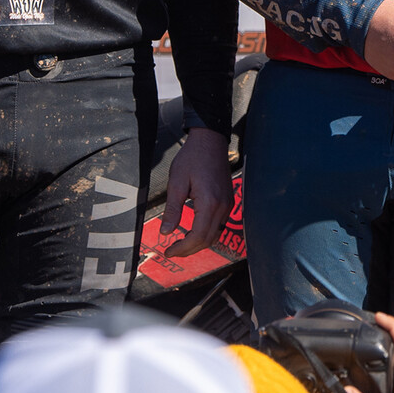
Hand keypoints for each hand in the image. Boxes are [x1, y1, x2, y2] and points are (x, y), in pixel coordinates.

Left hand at [160, 125, 235, 258]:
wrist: (210, 141)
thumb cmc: (192, 158)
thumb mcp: (176, 183)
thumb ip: (172, 210)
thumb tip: (166, 232)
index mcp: (209, 202)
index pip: (198, 236)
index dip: (183, 248)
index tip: (168, 251)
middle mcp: (222, 206)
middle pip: (208, 240)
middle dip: (189, 250)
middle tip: (172, 251)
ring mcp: (228, 204)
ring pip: (215, 235)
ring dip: (198, 244)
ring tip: (180, 244)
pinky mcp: (228, 201)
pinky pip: (218, 225)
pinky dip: (205, 234)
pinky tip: (192, 232)